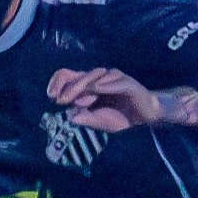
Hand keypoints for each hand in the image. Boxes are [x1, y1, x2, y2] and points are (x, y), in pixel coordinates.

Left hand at [45, 68, 197, 131]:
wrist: (146, 117)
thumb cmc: (122, 117)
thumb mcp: (100, 122)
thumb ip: (86, 118)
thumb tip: (69, 116)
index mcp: (89, 86)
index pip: (69, 76)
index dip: (58, 83)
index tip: (51, 97)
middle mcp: (99, 79)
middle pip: (78, 75)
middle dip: (67, 87)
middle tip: (58, 100)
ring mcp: (112, 78)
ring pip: (93, 76)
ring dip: (81, 87)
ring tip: (73, 98)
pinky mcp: (126, 82)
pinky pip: (113, 81)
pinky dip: (104, 84)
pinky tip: (96, 88)